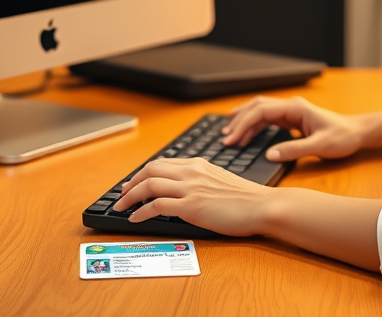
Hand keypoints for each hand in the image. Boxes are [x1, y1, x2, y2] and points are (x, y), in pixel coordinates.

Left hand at [112, 158, 271, 236]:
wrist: (261, 205)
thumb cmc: (246, 198)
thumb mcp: (220, 180)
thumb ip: (201, 181)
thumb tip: (186, 191)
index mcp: (199, 164)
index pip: (163, 163)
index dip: (144, 173)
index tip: (134, 183)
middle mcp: (192, 172)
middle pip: (151, 170)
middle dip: (131, 182)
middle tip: (122, 194)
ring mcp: (191, 188)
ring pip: (150, 184)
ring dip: (130, 196)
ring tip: (121, 207)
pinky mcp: (191, 207)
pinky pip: (157, 205)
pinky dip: (141, 211)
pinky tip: (135, 218)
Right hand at [222, 96, 363, 161]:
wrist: (357, 133)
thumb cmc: (342, 137)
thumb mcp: (320, 146)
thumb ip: (295, 150)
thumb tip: (270, 155)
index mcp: (295, 108)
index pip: (262, 111)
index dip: (244, 124)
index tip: (232, 139)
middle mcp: (290, 107)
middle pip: (257, 107)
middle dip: (239, 121)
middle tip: (225, 138)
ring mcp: (290, 112)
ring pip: (260, 112)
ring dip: (244, 122)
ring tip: (229, 136)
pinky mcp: (291, 120)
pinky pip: (267, 120)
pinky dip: (254, 127)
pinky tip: (245, 136)